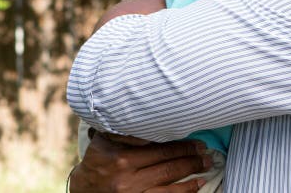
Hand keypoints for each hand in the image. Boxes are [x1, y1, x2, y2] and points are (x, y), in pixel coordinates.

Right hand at [69, 131, 210, 192]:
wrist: (83, 192)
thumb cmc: (97, 161)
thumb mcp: (102, 141)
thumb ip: (121, 128)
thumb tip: (143, 106)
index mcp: (119, 155)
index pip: (155, 145)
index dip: (179, 142)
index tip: (195, 137)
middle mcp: (125, 174)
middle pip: (166, 162)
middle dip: (190, 155)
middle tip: (206, 150)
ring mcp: (132, 192)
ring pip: (169, 180)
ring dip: (192, 172)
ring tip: (208, 165)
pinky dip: (184, 191)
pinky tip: (197, 185)